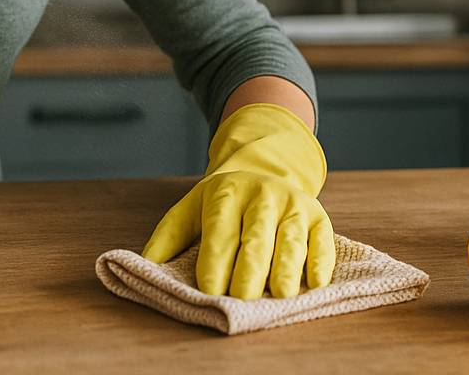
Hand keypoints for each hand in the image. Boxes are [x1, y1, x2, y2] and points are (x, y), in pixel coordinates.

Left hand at [143, 103, 335, 298]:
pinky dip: (321, 261)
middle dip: (249, 269)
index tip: (209, 290)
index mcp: (227, 194)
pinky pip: (322, 239)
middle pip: (256, 237)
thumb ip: (167, 238)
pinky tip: (315, 282)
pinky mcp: (318, 217)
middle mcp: (262, 196)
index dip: (215, 261)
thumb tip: (145, 268)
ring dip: (287, 267)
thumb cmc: (222, 203)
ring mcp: (293, 205)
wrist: (263, 169)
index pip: (220, 231)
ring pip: (290, 238)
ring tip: (281, 294)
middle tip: (242, 298)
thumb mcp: (190, 209)